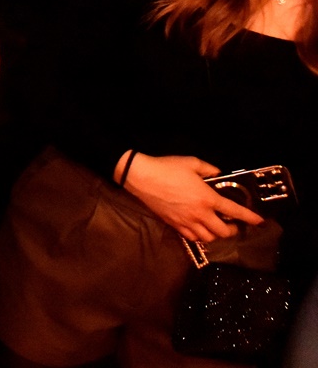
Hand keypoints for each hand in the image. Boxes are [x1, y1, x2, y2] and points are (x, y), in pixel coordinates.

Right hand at [122, 153, 262, 241]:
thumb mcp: (192, 162)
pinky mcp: (174, 224)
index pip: (234, 212)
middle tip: (233, 224)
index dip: (250, 218)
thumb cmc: (167, 167)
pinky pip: (191, 237)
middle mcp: (200, 214)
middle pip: (223, 232)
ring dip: (216, 235)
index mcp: (207, 198)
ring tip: (216, 228)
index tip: (260, 222)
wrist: (141, 177)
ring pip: (208, 238)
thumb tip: (218, 174)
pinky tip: (199, 229)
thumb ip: (209, 169)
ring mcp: (186, 221)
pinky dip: (199, 236)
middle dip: (232, 230)